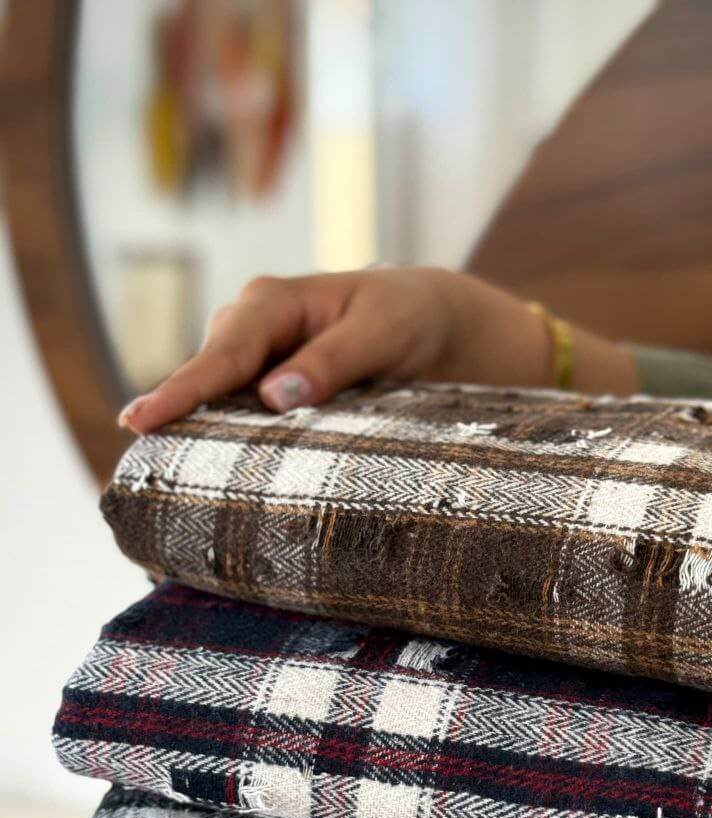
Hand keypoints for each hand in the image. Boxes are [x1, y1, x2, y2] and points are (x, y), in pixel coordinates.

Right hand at [118, 267, 637, 432]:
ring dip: (207, 443)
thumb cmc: (412, 318)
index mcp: (273, 303)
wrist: (438, 325)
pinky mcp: (271, 396)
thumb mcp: (385, 332)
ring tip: (184, 488)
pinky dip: (234, 449)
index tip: (140, 423)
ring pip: (221, 407)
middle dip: (179, 424)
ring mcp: (258, 365)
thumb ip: (333, 359)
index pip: (221, 354)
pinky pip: (243, 422)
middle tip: (151, 477)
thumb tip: (275, 395)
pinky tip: (222, 484)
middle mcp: (253, 330)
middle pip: (208, 384)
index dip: (180, 390)